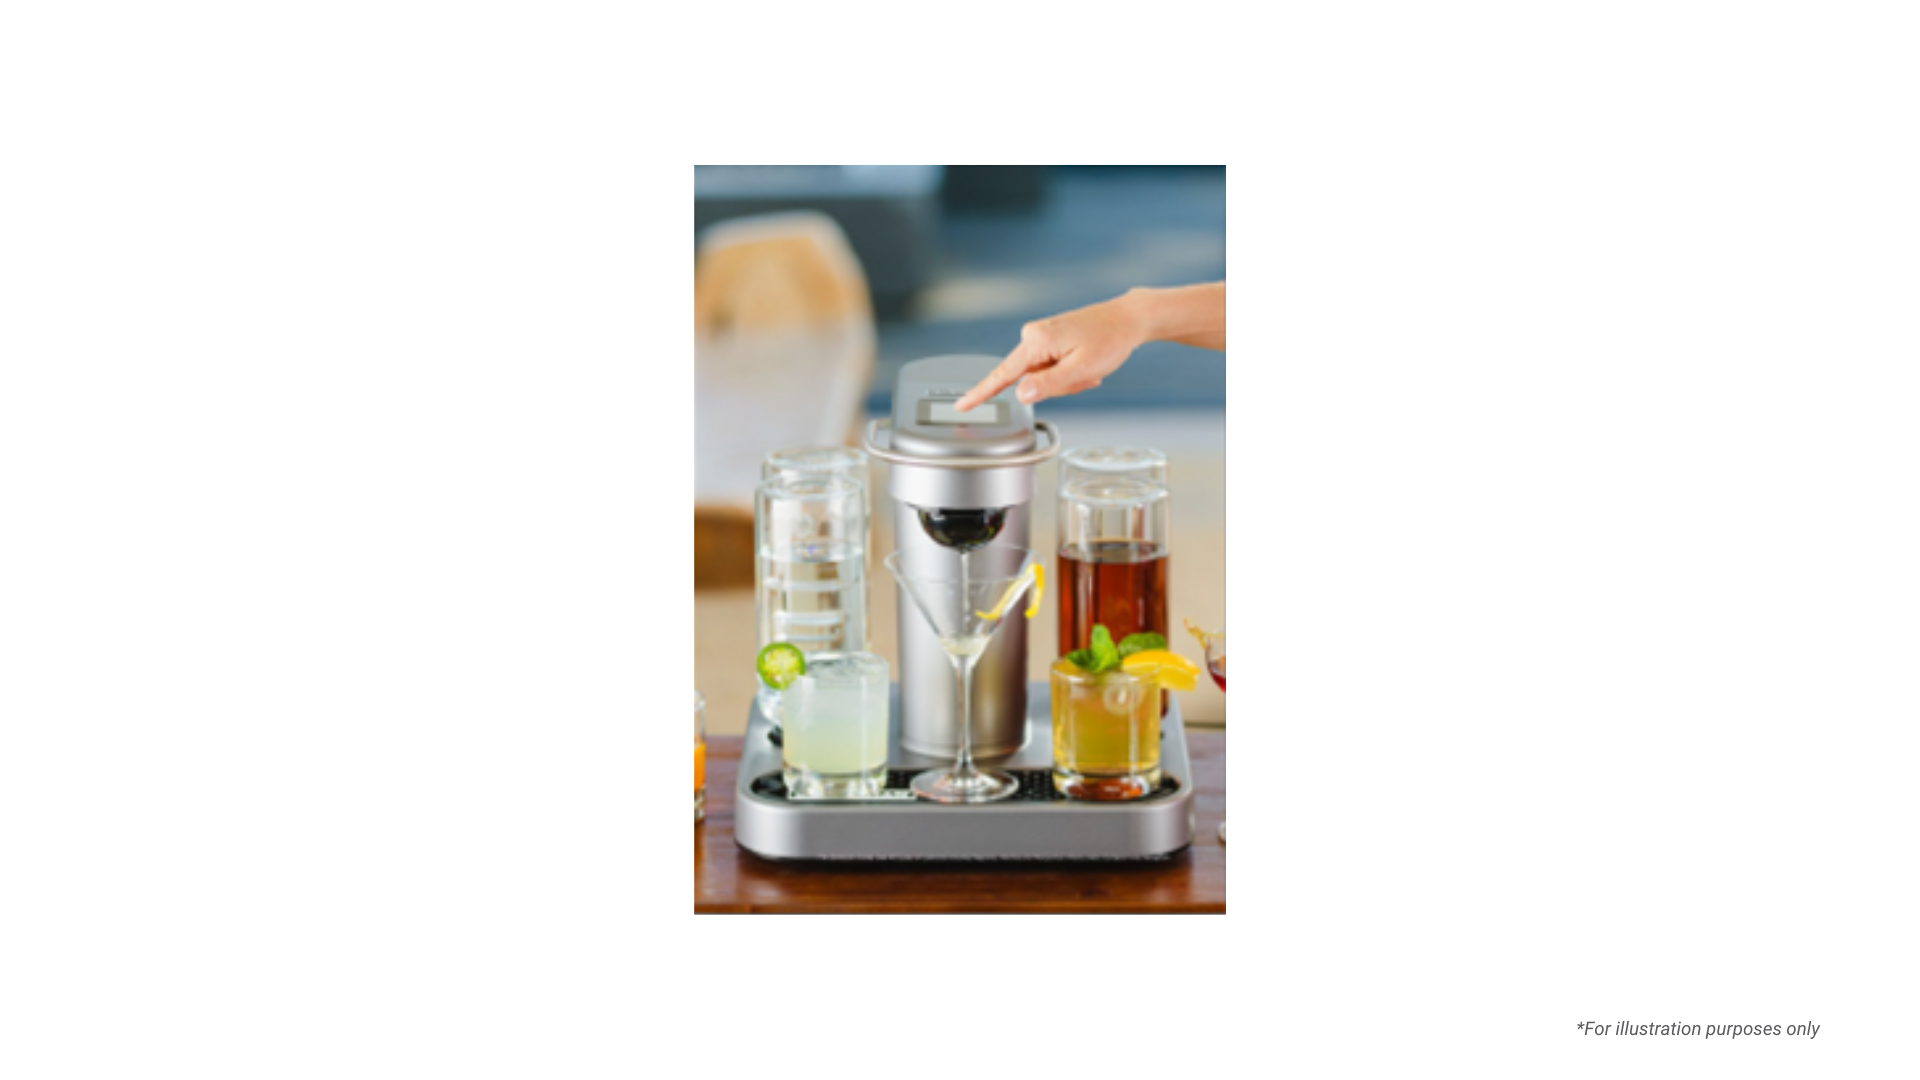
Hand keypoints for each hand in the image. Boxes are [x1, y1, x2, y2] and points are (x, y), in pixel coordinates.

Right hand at [954, 293, 1147, 410]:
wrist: (1128, 318)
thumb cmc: (1110, 340)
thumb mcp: (1081, 369)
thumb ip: (1048, 384)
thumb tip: (1020, 394)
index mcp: (1036, 341)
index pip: (1002, 375)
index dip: (981, 394)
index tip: (963, 406)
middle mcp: (1032, 335)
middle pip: (1030, 381)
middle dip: (1058, 387)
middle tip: (1086, 377)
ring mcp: (1039, 336)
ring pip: (1043, 377)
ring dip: (1067, 380)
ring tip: (1090, 368)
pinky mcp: (1048, 338)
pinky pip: (1051, 368)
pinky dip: (1069, 372)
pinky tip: (1087, 364)